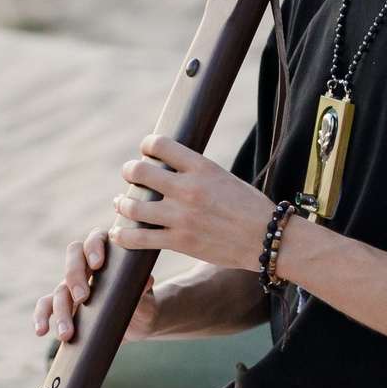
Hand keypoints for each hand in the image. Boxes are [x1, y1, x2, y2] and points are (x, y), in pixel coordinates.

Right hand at [31, 228, 161, 343]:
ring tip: (67, 334)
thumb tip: (146, 280)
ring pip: (60, 288)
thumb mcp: (147, 301)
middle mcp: (87, 265)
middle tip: (83, 298)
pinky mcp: (65, 305)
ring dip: (61, 310)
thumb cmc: (144, 306)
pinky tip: (41, 331)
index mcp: (109, 254)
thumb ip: (143, 291)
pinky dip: (41, 317)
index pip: (96, 239)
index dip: (93, 247)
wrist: (138, 325)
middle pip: (73, 259)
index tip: (97, 264)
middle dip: (75, 277)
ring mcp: (73, 285)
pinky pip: (46, 306)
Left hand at [108, 135, 271, 268]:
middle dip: (129, 171)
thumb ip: (196, 172)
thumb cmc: (249, 207)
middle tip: (131, 175)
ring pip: (132, 206)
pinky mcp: (179, 243)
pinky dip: (122, 235)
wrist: (268, 240)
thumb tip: (170, 165)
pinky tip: (118, 232)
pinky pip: (138, 239)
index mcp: (202, 167)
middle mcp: (188, 189)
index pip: (159, 144)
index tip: (146, 150)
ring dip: (121, 203)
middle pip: (138, 171)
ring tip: (121, 202)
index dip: (146, 145)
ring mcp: (182, 217)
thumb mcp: (224, 177)